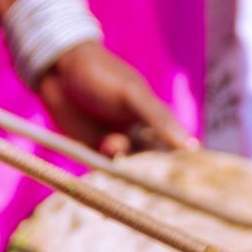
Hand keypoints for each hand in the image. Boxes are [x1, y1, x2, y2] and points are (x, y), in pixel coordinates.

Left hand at [35, 41, 197, 157]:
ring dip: (125, 167)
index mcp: (160, 122)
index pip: (181, 150)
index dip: (186, 165)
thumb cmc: (102, 75)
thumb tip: (192, 147)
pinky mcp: (96, 155)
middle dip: (153, 173)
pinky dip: (106, 170)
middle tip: (141, 163)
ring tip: (109, 141)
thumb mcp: (132, 94)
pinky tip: (100, 148)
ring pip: (131, 172)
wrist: (58, 71)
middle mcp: (143, 138)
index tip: (187, 179)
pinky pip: (107, 172)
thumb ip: (160, 119)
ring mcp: (120, 147)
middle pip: (157, 168)